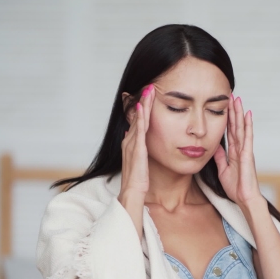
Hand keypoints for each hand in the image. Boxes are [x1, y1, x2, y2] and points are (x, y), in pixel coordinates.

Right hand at [118, 84, 154, 202]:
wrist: (133, 192)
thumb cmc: (138, 180)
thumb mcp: (140, 161)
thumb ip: (139, 148)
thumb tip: (135, 137)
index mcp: (132, 143)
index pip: (138, 121)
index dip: (143, 108)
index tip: (149, 95)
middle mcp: (129, 141)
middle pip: (137, 117)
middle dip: (143, 101)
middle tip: (149, 85)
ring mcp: (132, 144)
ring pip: (138, 120)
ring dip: (142, 104)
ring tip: (148, 90)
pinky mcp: (137, 150)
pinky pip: (138, 130)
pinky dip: (140, 118)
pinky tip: (142, 107)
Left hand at [214, 96, 263, 209]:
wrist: (244, 198)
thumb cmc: (236, 188)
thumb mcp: (223, 170)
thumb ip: (220, 158)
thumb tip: (214, 147)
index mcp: (234, 152)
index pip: (229, 132)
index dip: (227, 119)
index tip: (224, 106)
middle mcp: (240, 149)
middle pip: (235, 126)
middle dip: (233, 111)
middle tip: (231, 95)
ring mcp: (245, 150)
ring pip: (241, 128)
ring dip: (239, 113)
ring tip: (238, 99)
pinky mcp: (248, 154)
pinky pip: (247, 137)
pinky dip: (247, 125)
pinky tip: (248, 114)